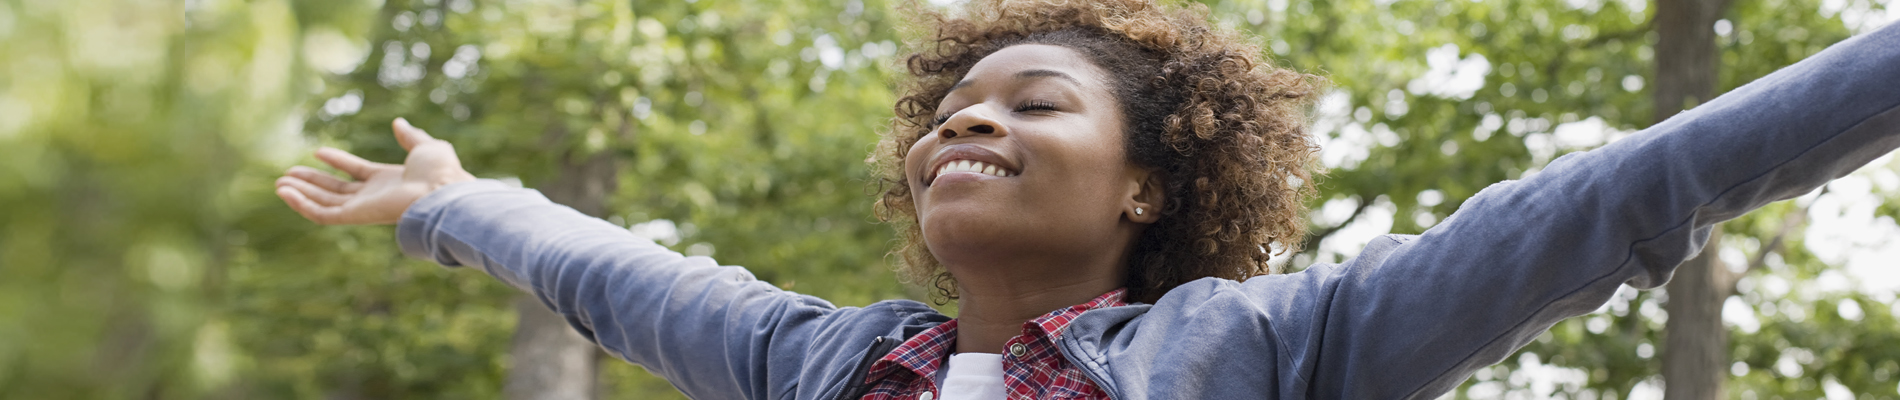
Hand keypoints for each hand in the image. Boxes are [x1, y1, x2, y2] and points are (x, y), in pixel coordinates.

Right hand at [275, 118, 475, 224]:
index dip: (337, 161)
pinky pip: (323, 215)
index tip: (318, 150)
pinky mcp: (356, 217)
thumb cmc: (441, 172)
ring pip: (325, 203)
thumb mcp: (425, 147)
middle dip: (312, 182)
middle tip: (287, 174)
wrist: (443, 191)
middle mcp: (374, 196)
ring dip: (301, 194)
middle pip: (336, 190)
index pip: (356, 172)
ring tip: (279, 183)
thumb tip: (399, 123)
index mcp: (389, 180)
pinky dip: (302, 205)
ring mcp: (364, 208)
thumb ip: (411, 136)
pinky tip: (285, 192)